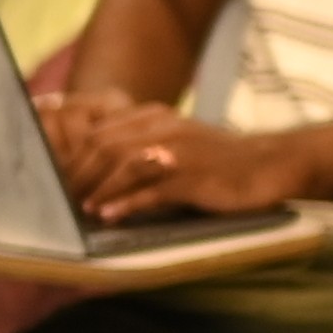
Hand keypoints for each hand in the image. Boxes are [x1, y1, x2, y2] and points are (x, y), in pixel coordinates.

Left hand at [48, 98, 305, 221]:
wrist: (273, 164)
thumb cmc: (220, 162)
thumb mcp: (177, 145)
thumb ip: (140, 149)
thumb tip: (95, 174)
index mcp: (156, 116)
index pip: (98, 133)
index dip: (72, 159)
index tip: (59, 184)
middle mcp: (164, 127)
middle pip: (104, 147)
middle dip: (77, 177)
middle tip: (63, 203)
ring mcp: (180, 151)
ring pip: (123, 165)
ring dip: (97, 189)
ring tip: (81, 210)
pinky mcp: (196, 177)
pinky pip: (152, 189)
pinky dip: (126, 203)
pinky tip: (110, 216)